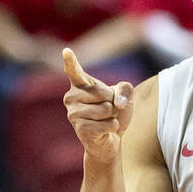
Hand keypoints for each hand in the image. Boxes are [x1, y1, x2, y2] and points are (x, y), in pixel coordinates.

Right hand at [62, 48, 134, 162]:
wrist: (111, 140)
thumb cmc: (114, 113)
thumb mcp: (126, 96)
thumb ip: (125, 90)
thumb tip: (117, 104)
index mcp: (80, 85)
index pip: (74, 71)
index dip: (70, 61)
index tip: (66, 51)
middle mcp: (71, 97)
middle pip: (104, 93)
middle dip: (113, 102)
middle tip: (107, 111)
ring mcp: (73, 114)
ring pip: (107, 109)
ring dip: (113, 116)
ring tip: (104, 120)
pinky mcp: (81, 129)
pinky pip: (109, 123)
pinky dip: (114, 127)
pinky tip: (105, 131)